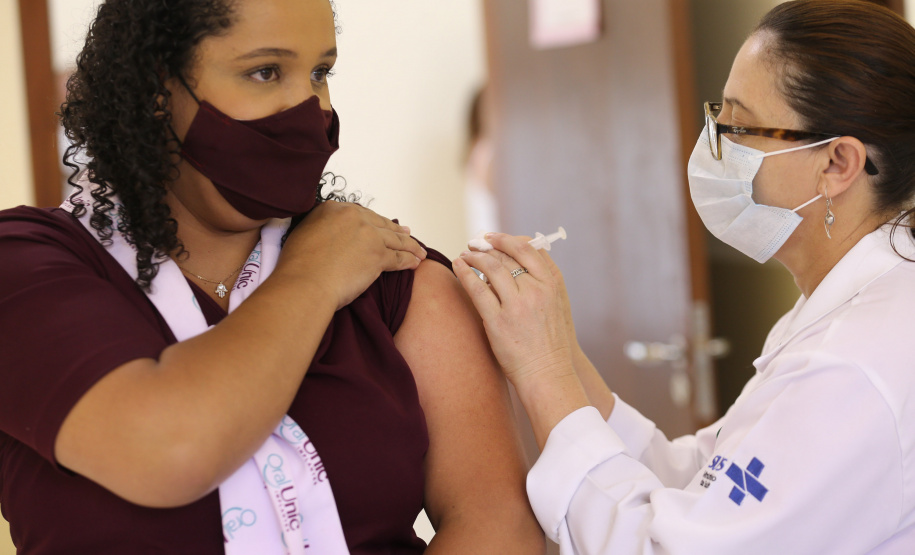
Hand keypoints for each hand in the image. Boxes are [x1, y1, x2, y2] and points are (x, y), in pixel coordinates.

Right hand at [278, 201, 425, 308]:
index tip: (382, 225)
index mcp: (334, 209)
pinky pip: (399, 258)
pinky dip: (409, 261)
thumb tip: (326, 235)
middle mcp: (354, 217)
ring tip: (419, 251)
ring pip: (396, 240)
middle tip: (407, 234)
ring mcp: (369, 235)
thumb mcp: (303, 233)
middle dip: (396, 231)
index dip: (374, 222)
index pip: (361, 214)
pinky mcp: (379, 255)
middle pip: (381, 224)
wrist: (305, 283)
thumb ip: (320, 228)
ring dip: (410, 246)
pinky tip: (416, 263)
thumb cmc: (297, 266)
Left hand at [453, 233, 574, 385]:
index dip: (507, 239)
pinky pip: (477, 289)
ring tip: (465, 254)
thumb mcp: (558, 304)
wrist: (548, 373)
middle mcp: (536, 291)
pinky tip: (458, 265)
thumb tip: (518, 258)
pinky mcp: (498, 321)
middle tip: (474, 244)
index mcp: (552, 284)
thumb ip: (543, 280)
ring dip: (475, 256)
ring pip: (491, 268)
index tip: (493, 237)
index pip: (527, 249)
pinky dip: (465, 273)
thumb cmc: (551, 340)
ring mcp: (517, 306)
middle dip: (487, 246)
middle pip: (506, 257)